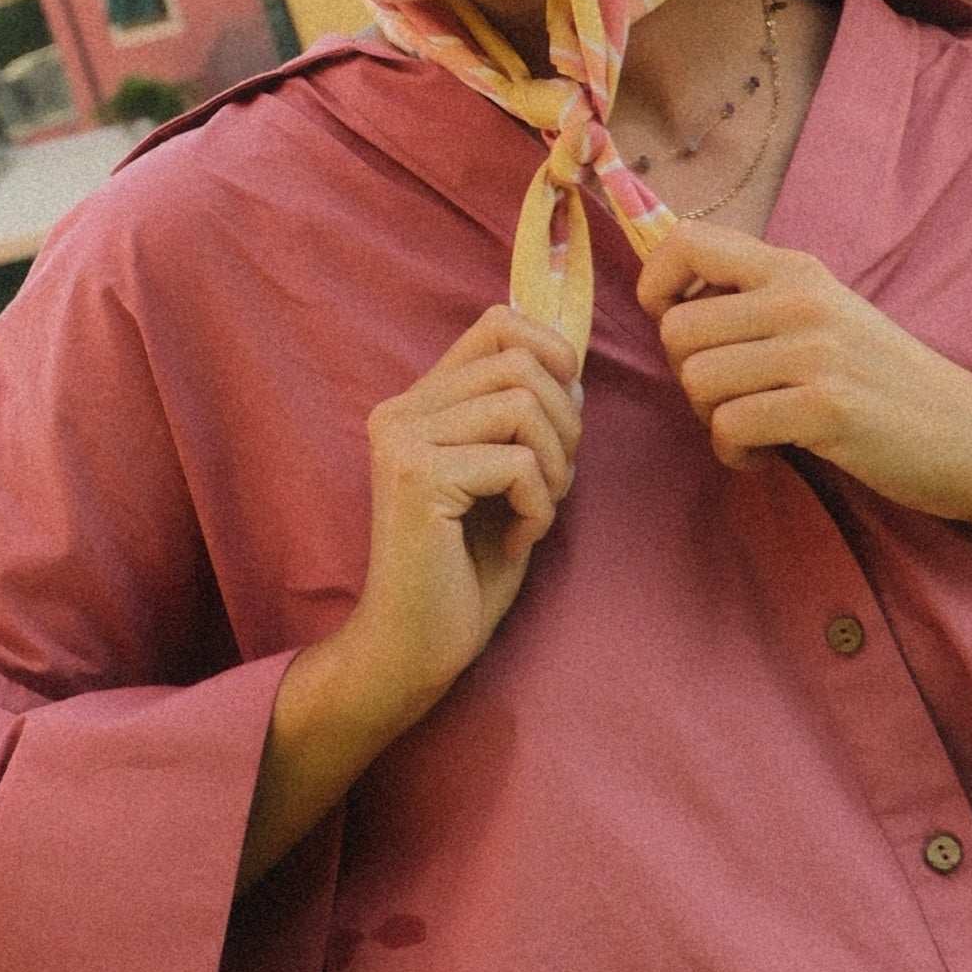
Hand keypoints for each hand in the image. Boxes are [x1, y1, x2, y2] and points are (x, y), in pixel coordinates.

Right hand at [331, 301, 584, 724]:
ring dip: (556, 465)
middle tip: (554, 483)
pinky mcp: (417, 477)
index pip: (496, 324)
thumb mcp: (502, 477)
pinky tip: (516, 539)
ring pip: (523, 406)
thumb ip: (522, 418)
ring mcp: (403, 441)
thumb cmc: (465, 570)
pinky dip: (539, 506)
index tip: (568, 408)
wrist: (414, 647)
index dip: (553, 351)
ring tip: (537, 511)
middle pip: (520, 362)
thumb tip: (570, 361)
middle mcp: (400, 411)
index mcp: (417, 404)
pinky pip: (519, 463)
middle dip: (565, 423)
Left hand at [636, 221, 971, 528]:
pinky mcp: (826, 407)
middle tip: (733, 399)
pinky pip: (730, 427)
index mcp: (796, 269)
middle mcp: (802, 299)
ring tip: (757, 430)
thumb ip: (758, 300)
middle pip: (677, 330)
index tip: (673, 324)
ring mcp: (816, 352)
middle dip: (687, 377)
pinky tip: (770, 455)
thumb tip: (669, 304)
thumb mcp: (825, 315)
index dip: (657, 285)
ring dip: (713, 420)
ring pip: (697, 381)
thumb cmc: (885, 381)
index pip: (688, 242)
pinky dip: (737, 454)